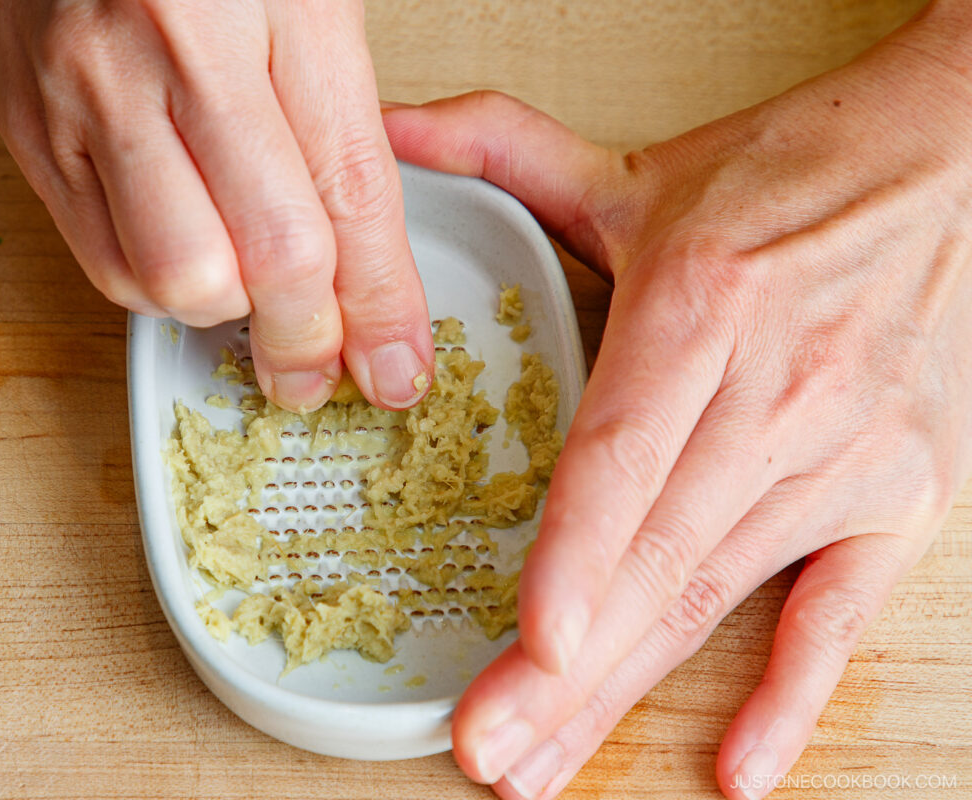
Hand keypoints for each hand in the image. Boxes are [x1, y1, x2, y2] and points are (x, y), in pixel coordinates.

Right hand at [0, 0, 433, 411]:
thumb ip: (339, 120)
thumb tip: (370, 258)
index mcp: (267, 5)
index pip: (349, 191)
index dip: (383, 300)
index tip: (398, 362)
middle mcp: (169, 56)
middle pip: (268, 257)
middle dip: (310, 337)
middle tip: (323, 363)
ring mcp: (87, 98)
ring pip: (178, 279)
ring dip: (231, 311)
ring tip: (251, 289)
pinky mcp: (31, 132)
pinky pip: (104, 262)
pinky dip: (158, 290)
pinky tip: (187, 256)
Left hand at [385, 4, 971, 797]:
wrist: (960, 159)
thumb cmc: (796, 173)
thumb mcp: (642, 168)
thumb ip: (502, 149)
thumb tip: (387, 127)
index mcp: (701, 308)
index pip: (626, 454)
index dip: (578, 553)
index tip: (533, 642)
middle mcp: (776, 393)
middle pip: (657, 555)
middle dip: (568, 670)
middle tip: (490, 753)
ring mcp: (843, 453)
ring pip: (720, 594)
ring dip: (631, 693)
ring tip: (545, 767)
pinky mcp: (899, 492)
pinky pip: (843, 612)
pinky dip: (794, 695)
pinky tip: (738, 770)